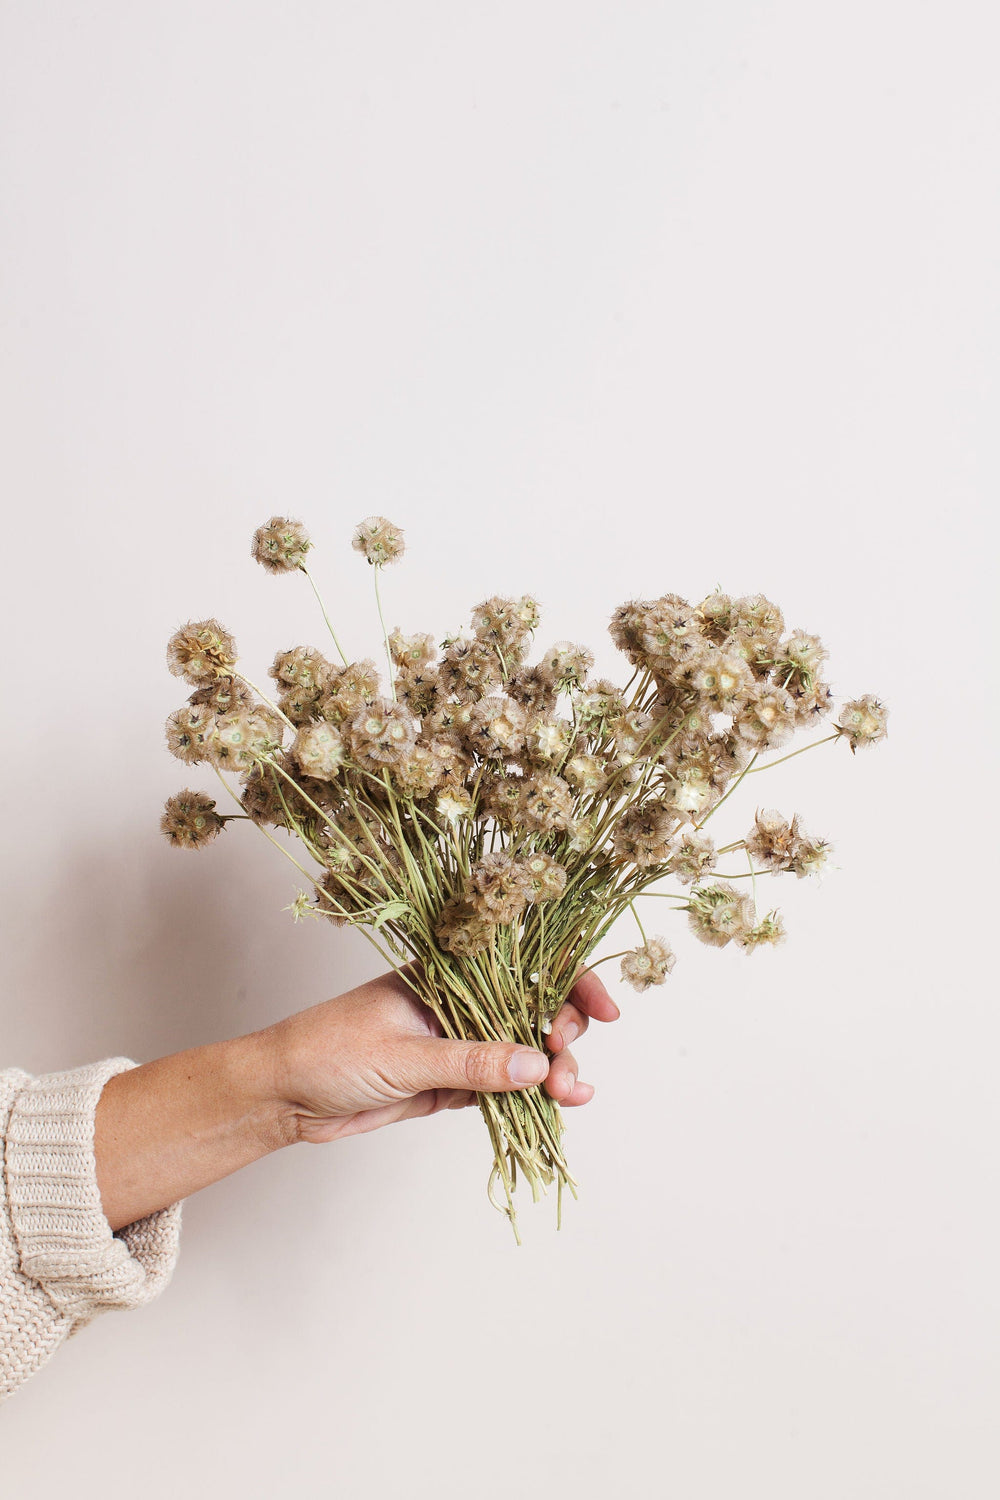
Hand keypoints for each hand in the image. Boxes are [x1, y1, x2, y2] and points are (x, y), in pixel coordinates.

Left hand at [269, 966, 620, 1144]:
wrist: (280, 1095)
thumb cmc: (326, 1051)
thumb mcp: (401, 1055)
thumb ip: (470, 1062)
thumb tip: (536, 1065)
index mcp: (447, 973)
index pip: (523, 965)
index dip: (570, 981)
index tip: (602, 1010)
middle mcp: (460, 1002)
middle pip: (534, 1009)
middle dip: (564, 1035)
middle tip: (565, 1065)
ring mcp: (458, 1043)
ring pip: (524, 1052)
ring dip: (553, 1072)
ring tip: (569, 1098)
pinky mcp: (450, 1083)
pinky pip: (503, 1088)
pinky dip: (530, 1098)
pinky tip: (555, 1109)